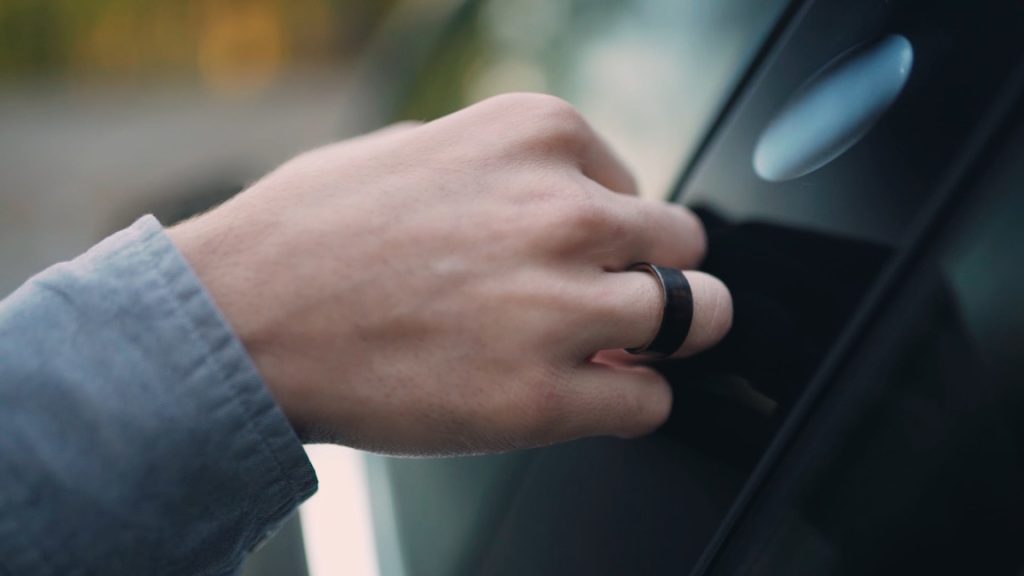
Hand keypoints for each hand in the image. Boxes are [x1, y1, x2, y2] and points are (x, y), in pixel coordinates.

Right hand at [168, 93, 731, 455]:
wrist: (240, 320)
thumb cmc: (312, 235)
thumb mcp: (417, 150)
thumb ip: (507, 173)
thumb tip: (561, 206)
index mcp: (536, 135)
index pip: (637, 183)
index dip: (612, 230)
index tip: (583, 256)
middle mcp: (565, 210)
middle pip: (684, 244)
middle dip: (652, 275)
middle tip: (615, 301)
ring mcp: (561, 305)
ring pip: (698, 317)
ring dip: (661, 338)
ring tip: (611, 350)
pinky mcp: (542, 397)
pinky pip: (650, 402)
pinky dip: (631, 403)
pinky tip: (587, 396)